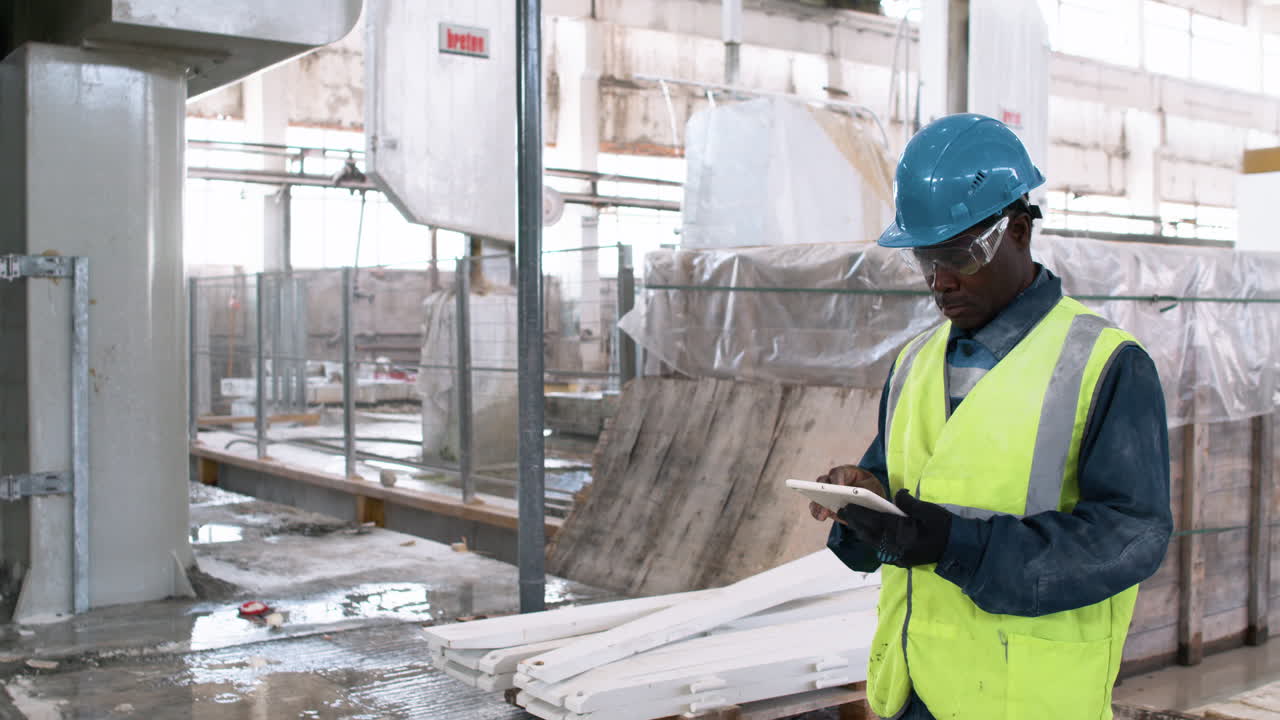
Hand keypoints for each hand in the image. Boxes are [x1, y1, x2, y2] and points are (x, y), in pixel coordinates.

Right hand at [808, 465, 885, 523]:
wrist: (871, 501)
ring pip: (817, 495)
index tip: (839, 487)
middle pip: (824, 483)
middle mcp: (834, 480)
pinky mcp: (825, 504)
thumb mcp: (873, 487)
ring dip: (818, 504)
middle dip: (823, 492)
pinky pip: (817, 506)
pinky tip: (820, 517)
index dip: (837, 479)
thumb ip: (864, 490)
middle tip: (826, 502)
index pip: (838, 473)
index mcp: (846, 472)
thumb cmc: (872, 489)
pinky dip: (817, 512)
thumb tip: (853, 498)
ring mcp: (828, 492)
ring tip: (822, 515)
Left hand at [839, 489, 953, 567]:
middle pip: (869, 534)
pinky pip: (880, 549)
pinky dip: (872, 539)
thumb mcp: (928, 510)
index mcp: (903, 534)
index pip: (875, 521)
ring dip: (861, 531)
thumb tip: (895, 496)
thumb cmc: (944, 527)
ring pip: (873, 543)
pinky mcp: (901, 560)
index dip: (859, 513)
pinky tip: (868, 531)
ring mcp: (898, 557)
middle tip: (843, 511)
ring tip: (852, 520)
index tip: (847, 505)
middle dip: (855, 522)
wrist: (958, 548)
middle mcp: (897, 548)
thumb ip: (907, 503)